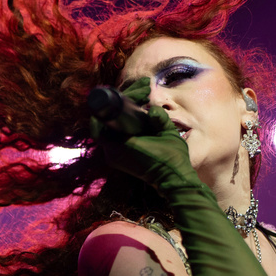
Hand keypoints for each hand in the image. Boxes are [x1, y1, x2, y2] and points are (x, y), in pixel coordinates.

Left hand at [90, 77, 200, 191]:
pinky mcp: (116, 158)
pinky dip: (120, 125)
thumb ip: (160, 120)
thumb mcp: (169, 135)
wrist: (173, 180)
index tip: (121, 95)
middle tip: (138, 95)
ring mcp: (112, 156)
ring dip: (119, 115)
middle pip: (104, 122)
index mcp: (121, 145)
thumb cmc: (172, 158)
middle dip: (118, 106)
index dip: (108, 106)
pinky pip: (112, 137)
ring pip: (107, 129)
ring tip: (139, 101)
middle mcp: (111, 152)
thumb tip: (151, 109)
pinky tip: (135, 115)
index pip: (101, 121)